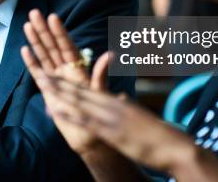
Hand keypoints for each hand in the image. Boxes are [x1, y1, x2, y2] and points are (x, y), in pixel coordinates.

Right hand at [21, 9, 108, 154]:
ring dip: (35, 40)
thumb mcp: (100, 91)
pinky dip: (31, 62)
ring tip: (27, 24)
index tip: (53, 16)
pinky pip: (38, 72)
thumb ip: (100, 74)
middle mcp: (66, 70)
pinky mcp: (48, 90)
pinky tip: (24, 49)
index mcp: (78, 68)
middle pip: (52, 46)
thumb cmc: (99, 112)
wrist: (90, 133)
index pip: (66, 46)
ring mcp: (56, 78)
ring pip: (44, 55)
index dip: (60, 32)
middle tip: (34, 12)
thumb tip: (110, 55)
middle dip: (43, 29)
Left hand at [43, 79, 217, 180]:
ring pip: (80, 101)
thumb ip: (125, 105)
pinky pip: (86, 122)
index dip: (71, 82)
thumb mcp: (138, 115)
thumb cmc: (160, 135)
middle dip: (59, 82)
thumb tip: (118, 97)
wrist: (175, 146)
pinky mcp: (113, 132)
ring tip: (42, 82)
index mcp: (118, 103)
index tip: (56, 74)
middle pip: (81, 91)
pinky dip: (69, 114)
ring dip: (59, 92)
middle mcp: (113, 106)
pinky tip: (55, 109)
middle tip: (41, 72)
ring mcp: (112, 118)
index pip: (90, 90)